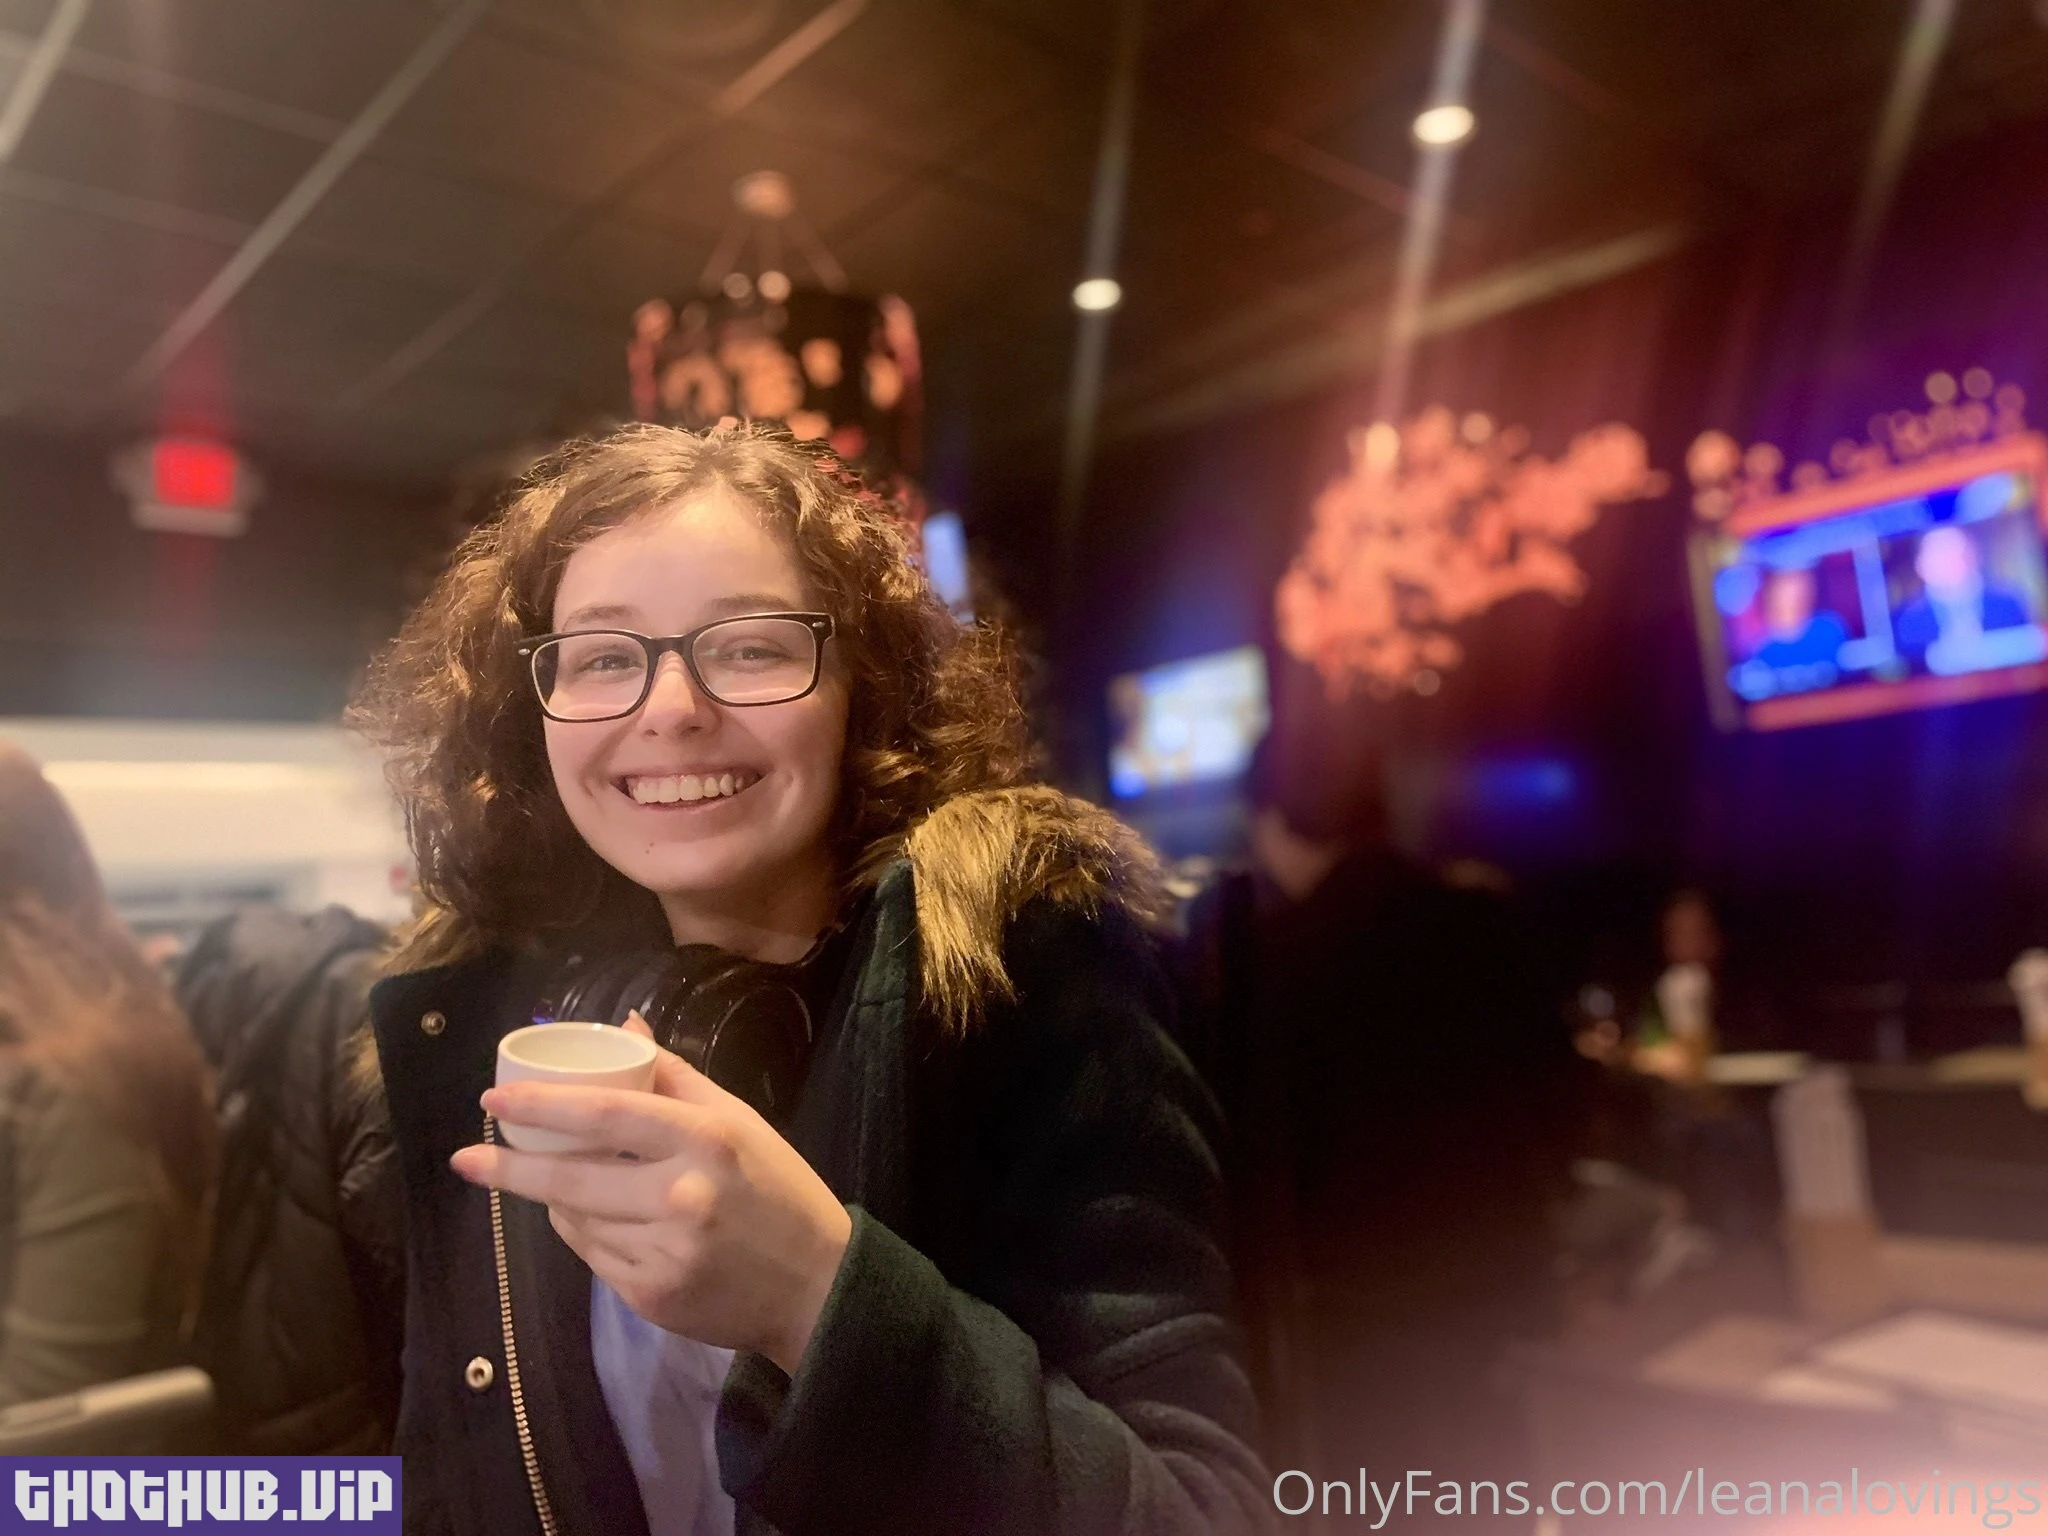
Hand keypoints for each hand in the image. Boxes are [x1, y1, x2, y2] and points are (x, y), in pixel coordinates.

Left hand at [450, 1014, 850, 1374]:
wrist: (815, 1286)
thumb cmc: (777, 1189)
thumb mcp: (738, 1121)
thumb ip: (675, 1076)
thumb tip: (624, 1025)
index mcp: (706, 1139)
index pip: (606, 1115)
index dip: (542, 1107)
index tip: (491, 1102)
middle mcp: (681, 1196)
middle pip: (571, 1178)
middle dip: (508, 1167)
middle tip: (465, 1158)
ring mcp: (664, 1252)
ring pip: (578, 1220)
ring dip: (556, 1200)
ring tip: (556, 1184)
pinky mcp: (651, 1296)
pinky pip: (594, 1257)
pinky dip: (584, 1234)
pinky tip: (596, 1220)